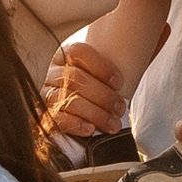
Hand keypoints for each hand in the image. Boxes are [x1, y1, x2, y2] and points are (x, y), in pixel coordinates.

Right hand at [44, 38, 125, 152]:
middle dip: (102, 95)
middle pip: (74, 78)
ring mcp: (46, 95)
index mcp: (65, 55)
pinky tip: (90, 129)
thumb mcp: (104, 73)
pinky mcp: (44, 117)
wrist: (86, 109)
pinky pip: (54, 119)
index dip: (100, 67)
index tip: (119, 82)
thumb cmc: (98, 89)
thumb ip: (114, 66)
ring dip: (94, 113)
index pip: (78, 52)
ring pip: (66, 99)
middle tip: (120, 107)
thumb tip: (137, 58)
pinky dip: (74, 124)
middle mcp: (53, 73)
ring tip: (113, 124)